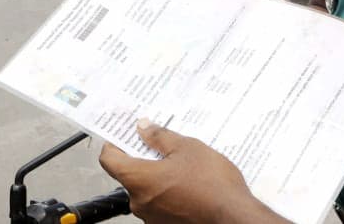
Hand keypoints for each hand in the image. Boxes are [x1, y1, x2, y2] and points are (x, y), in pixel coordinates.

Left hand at [99, 120, 282, 223]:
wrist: (235, 216)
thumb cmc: (212, 185)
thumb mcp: (187, 148)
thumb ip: (160, 137)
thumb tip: (143, 128)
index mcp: (139, 180)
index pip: (108, 160)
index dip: (113, 144)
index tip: (122, 136)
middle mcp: (140, 202)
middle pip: (129, 174)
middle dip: (143, 159)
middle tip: (160, 145)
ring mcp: (152, 217)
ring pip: (146, 190)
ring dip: (158, 176)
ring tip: (181, 164)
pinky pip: (160, 203)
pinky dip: (168, 192)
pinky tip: (188, 182)